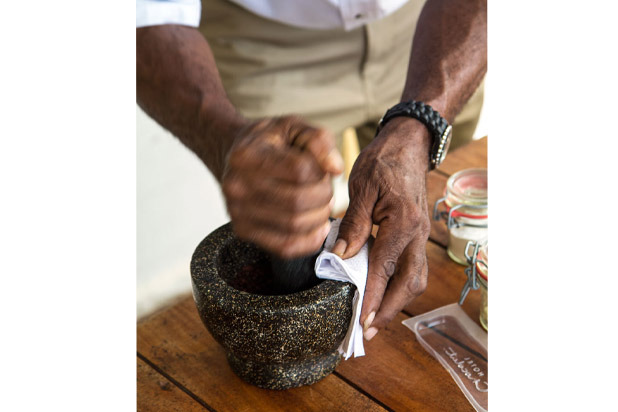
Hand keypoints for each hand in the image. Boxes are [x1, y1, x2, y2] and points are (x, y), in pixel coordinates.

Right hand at [222, 116, 342, 257]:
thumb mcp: (294, 127)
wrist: (235, 156)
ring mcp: (236, 211)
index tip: (322, 169)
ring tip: (321, 205)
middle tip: (326, 190)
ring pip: (294, 225)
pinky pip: (284, 247)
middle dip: (323, 196)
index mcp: (247, 155)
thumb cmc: (269, 142)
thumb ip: (318, 141)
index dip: (321, 171)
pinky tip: (317, 227)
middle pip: (297, 200)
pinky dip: (309, 241)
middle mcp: (236, 185)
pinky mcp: (242, 231)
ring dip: (319, 217)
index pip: (299, 170)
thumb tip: (336, 169)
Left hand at [332, 117, 430, 339]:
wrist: (409, 143)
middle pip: (407, 283)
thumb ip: (353, 224)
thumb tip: (340, 256)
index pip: (383, 269)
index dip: (371, 297)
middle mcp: (417, 234)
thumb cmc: (384, 160)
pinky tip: (382, 292)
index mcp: (402, 222)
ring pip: (415, 279)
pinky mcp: (418, 234)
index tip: (359, 320)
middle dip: (387, 310)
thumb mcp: (362, 187)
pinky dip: (398, 286)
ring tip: (373, 318)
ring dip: (396, 302)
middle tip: (365, 330)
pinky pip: (413, 267)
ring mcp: (421, 235)